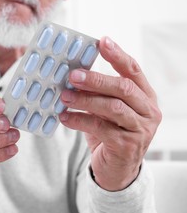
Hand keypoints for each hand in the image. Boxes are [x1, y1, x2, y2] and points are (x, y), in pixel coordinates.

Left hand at [58, 37, 161, 190]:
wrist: (115, 170)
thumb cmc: (109, 134)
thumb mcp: (106, 111)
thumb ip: (98, 94)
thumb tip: (72, 76)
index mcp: (145, 97)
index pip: (133, 70)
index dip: (117, 55)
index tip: (101, 42)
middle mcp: (148, 111)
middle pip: (123, 87)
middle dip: (96, 79)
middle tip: (72, 75)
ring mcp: (140, 130)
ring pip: (113, 107)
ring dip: (85, 100)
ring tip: (64, 96)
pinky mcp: (127, 146)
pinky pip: (100, 128)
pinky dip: (79, 121)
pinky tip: (64, 117)